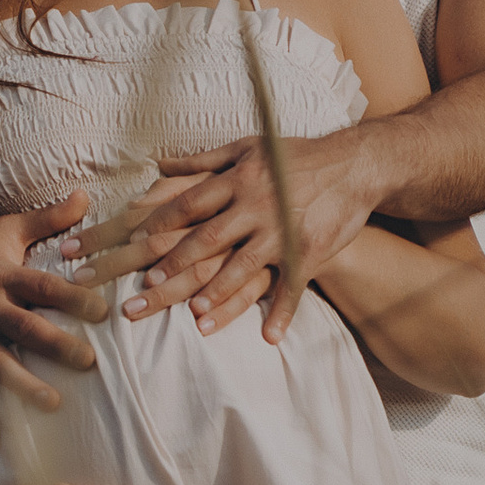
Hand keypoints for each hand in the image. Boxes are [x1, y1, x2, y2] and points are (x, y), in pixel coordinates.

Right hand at [0, 194, 104, 447]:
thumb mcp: (2, 230)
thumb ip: (47, 219)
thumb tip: (86, 195)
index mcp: (1, 274)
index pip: (42, 286)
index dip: (72, 296)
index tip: (103, 310)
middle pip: (24, 328)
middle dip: (56, 346)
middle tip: (88, 362)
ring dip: (24, 386)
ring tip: (52, 404)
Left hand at [73, 130, 377, 346]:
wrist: (354, 164)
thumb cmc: (295, 156)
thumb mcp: (247, 147)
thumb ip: (201, 159)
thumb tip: (158, 162)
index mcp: (235, 179)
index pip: (186, 204)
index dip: (156, 225)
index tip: (130, 244)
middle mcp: (254, 204)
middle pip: (204, 239)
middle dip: (172, 265)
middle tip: (144, 288)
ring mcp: (281, 230)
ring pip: (243, 266)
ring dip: (217, 292)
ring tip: (194, 314)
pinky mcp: (308, 251)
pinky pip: (292, 287)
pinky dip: (282, 313)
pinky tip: (268, 337)